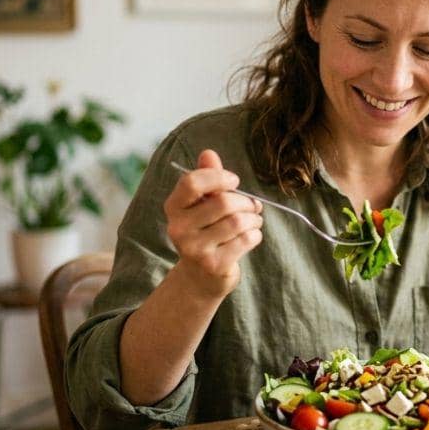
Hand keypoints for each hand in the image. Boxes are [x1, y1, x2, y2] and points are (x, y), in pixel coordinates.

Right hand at [163, 149, 262, 300]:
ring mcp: (194, 249)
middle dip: (246, 201)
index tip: (234, 181)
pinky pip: (245, 240)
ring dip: (254, 218)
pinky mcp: (213, 265)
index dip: (218, 177)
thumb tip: (208, 153)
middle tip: (253, 206)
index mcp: (173, 207)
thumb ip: (207, 179)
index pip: (192, 182)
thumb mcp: (204, 204)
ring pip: (237, 221)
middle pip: (223, 202)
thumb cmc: (207, 231)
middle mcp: (178, 228)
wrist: (202, 276)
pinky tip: (252, 236)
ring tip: (254, 221)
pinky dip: (255, 234)